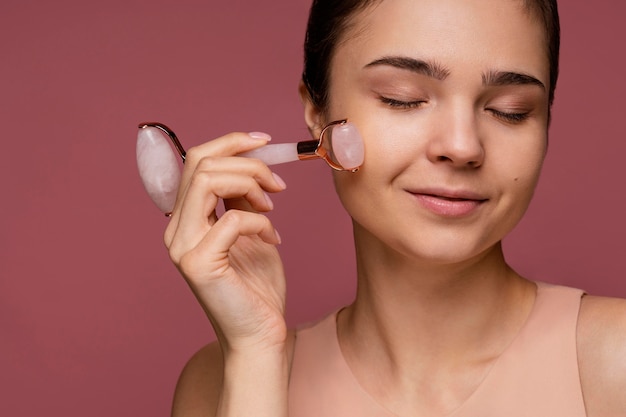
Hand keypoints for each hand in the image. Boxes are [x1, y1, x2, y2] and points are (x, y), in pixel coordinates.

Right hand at [164, 132, 287, 353]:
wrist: (261, 333)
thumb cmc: (257, 286)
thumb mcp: (252, 229)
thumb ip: (242, 198)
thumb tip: (249, 163)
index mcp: (185, 219)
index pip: (194, 161)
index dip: (230, 143)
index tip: (264, 142)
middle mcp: (176, 230)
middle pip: (200, 164)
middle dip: (247, 163)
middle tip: (277, 184)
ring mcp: (182, 246)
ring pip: (207, 180)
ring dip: (251, 184)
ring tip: (273, 206)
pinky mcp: (199, 263)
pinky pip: (232, 218)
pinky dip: (260, 221)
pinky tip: (273, 238)